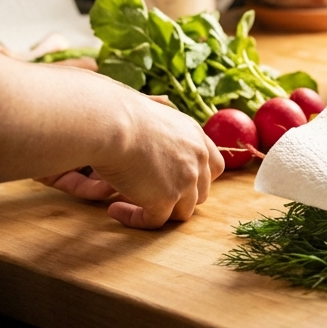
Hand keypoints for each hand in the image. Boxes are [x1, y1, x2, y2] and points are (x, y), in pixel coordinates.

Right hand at [39, 95, 223, 228]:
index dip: (199, 178)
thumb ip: (161, 121)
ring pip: (182, 211)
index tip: (175, 182)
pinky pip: (155, 222)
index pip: (213, 165)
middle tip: (151, 196)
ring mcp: (185, 181)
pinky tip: (115, 210)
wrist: (112, 123)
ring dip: (159, 212)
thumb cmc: (120, 113)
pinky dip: (135, 219)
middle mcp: (196, 158)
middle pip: (201, 191)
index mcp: (194, 136)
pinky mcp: (166, 199)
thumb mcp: (152, 110)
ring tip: (130, 205)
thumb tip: (161, 105)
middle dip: (180, 197)